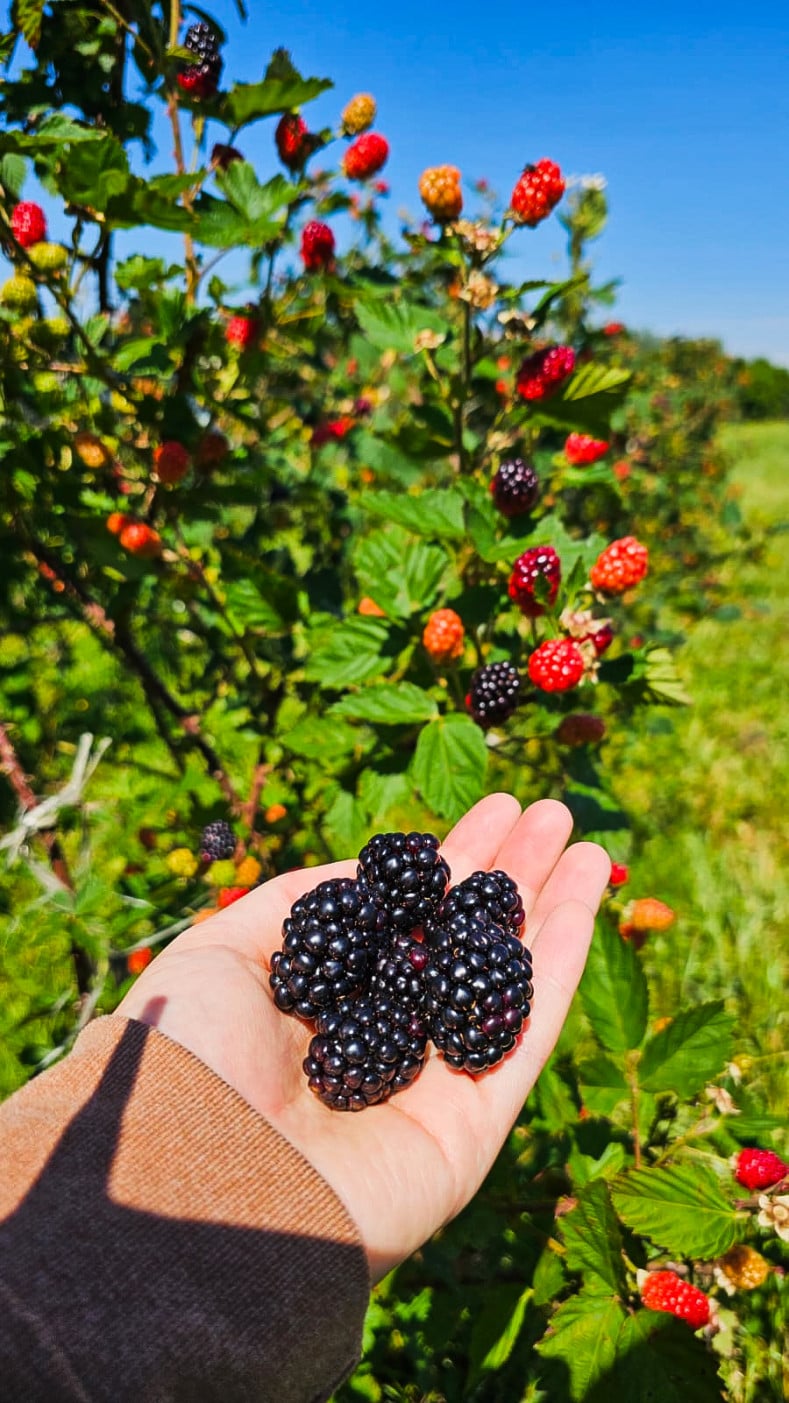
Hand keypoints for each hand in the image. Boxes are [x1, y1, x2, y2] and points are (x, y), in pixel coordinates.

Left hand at [117, 795, 609, 1280]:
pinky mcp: (473, 1124)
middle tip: (551, 812)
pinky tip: (585, 899)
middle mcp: (383, 1037)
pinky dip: (561, 962)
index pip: (404, 919)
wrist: (201, 1182)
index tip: (491, 811)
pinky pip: (528, 1030)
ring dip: (550, 909)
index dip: (448, 863)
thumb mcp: (219, 953)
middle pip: (462, 941)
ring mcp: (431, 1082)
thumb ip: (297, 906)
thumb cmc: (193, 1059)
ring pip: (506, 979)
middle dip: (507, 875)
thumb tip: (362, 873)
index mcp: (326, 1000)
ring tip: (589, 842)